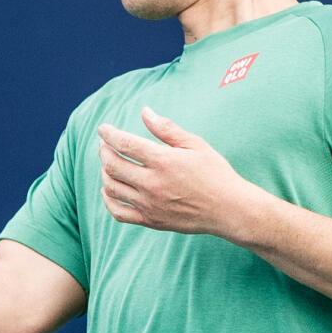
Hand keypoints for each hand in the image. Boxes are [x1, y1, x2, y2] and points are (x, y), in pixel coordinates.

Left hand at [97, 107, 261, 237]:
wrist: (228, 209)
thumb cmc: (215, 173)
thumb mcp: (195, 144)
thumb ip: (166, 128)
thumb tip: (145, 111)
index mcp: (163, 161)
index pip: (125, 144)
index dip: (109, 134)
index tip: (103, 129)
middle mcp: (152, 183)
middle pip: (112, 165)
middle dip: (104, 151)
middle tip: (104, 145)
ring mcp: (149, 204)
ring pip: (111, 188)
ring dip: (104, 172)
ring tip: (108, 164)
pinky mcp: (151, 221)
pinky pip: (118, 212)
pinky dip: (108, 199)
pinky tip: (108, 190)